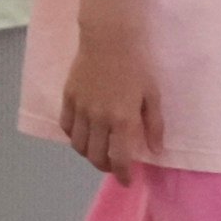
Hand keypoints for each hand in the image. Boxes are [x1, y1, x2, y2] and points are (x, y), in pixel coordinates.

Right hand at [56, 25, 163, 177]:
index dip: (122, 175)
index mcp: (122, 119)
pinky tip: (82, 134)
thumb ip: (154, 126)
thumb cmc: (136, 66)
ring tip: (97, 151)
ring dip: (88, 154)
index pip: (118, 158)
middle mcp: (98, 118)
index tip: (127, 181)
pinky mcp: (68, 98)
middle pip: (95, 156)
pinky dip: (73, 136)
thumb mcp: (153, 95)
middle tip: (113, 166)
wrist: (109, 40)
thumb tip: (154, 151)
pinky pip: (65, 126)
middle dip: (104, 166)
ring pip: (78, 145)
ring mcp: (80, 108)